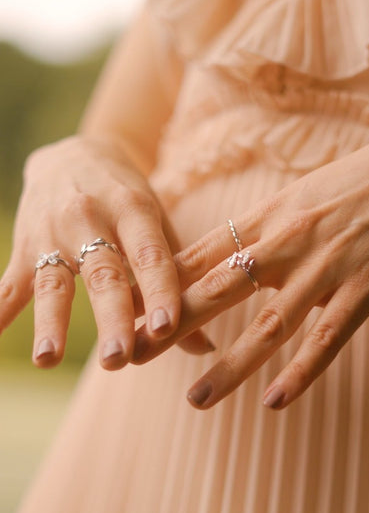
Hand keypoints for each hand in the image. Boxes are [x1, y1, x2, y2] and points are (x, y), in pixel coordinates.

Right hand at [0, 135, 209, 369]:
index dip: (159, 291)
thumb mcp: (159, 225)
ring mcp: (53, 230)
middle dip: (111, 317)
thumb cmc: (131, 199)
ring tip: (48, 359)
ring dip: (51, 322)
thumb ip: (180, 282)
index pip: (151, 256)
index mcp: (135, 210)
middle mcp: (92, 216)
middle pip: (103, 273)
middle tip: (118, 359)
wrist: (77, 153)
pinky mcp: (25, 242)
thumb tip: (204, 347)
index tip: (166, 329)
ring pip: (53, 280)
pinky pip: (11, 279)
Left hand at [132, 115, 368, 408]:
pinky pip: (327, 337)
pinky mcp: (365, 289)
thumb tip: (240, 251)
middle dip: (170, 326)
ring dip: (229, 365)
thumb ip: (272, 226)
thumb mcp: (306, 194)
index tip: (126, 311)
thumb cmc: (365, 182)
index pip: (201, 255)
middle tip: (129, 358)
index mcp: (271, 217)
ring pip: (268, 325)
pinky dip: (301, 370)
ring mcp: (327, 267)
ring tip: (195, 399)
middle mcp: (289, 242)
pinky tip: (275, 400)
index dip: (159, 286)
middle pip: (217, 290)